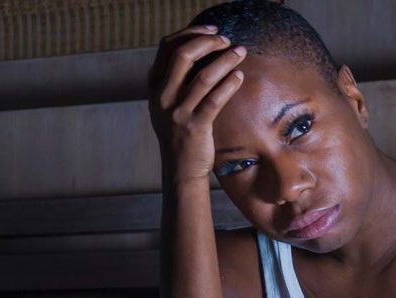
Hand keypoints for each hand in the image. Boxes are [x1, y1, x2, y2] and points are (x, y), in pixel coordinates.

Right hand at [147, 24, 246, 182]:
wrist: (181, 169)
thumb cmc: (180, 133)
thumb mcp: (168, 104)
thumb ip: (176, 80)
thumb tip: (199, 49)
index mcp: (155, 87)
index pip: (168, 47)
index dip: (191, 33)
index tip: (212, 30)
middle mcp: (163, 97)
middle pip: (183, 55)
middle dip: (208, 42)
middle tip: (228, 41)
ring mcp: (178, 112)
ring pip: (204, 76)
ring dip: (226, 60)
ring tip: (240, 53)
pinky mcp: (195, 127)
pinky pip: (215, 99)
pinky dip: (229, 84)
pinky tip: (240, 77)